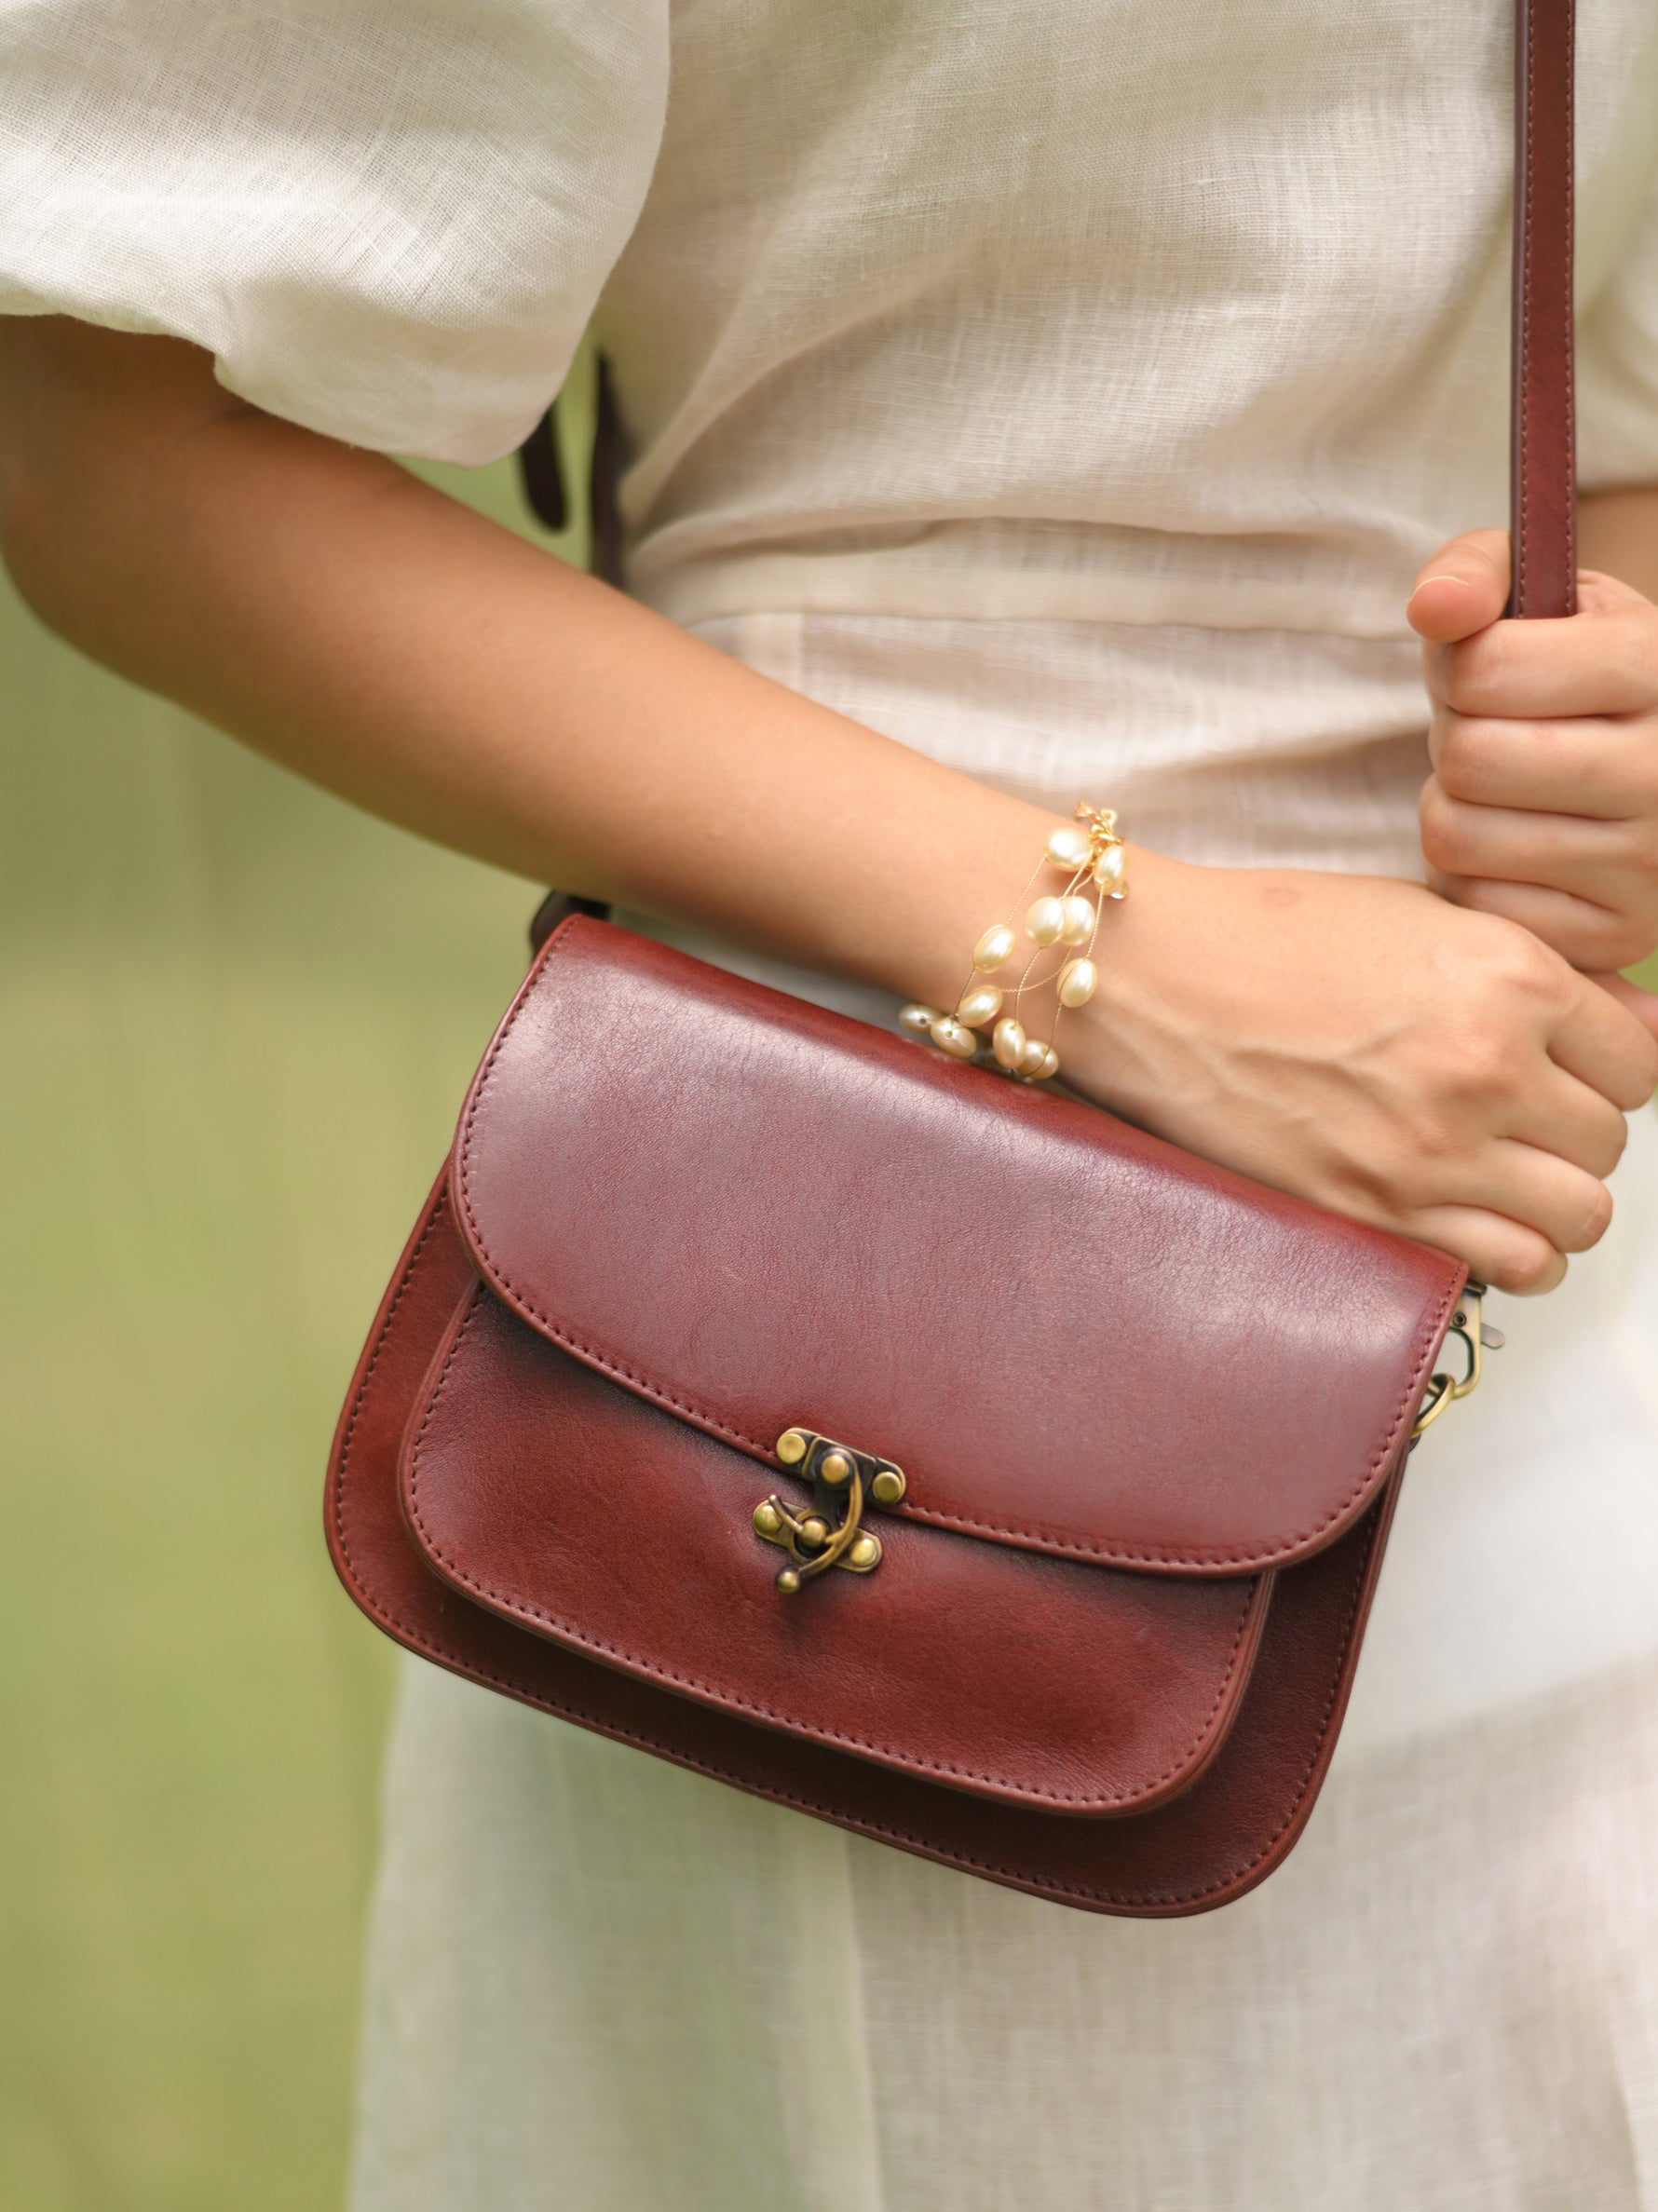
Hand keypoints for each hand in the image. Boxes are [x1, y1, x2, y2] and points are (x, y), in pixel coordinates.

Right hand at [1068, 852, 1657, 1295]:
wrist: (1152, 984)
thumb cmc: (1265, 939)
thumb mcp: (1418, 916)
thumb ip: (1526, 971)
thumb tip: (1620, 1028)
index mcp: (1508, 977)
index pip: (1638, 1056)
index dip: (1605, 1065)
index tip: (1569, 1068)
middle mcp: (1486, 1067)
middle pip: (1610, 1140)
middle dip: (1574, 1131)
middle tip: (1522, 1118)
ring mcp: (1433, 1151)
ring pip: (1580, 1216)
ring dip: (1553, 1199)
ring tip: (1507, 1177)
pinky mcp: (1377, 1213)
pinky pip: (1513, 1265)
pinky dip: (1513, 1252)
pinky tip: (1476, 1219)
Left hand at [1409, 527, 1657, 1036]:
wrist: (1654, 774)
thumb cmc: (1573, 677)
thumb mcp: (1543, 600)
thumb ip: (1475, 573)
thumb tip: (1434, 608)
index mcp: (1656, 665)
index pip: (1485, 669)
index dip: (1460, 669)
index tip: (1492, 673)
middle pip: (1468, 758)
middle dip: (1455, 741)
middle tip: (1493, 738)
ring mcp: (1650, 864)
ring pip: (1458, 835)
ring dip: (1453, 810)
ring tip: (1504, 792)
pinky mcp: (1615, 936)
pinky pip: (1474, 904)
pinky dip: (1470, 878)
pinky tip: (1515, 851)